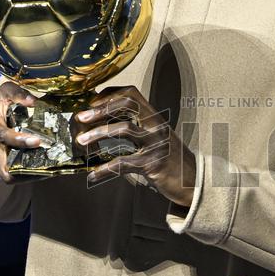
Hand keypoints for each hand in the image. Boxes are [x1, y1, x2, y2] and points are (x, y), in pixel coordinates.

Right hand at [0, 82, 43, 182]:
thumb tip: (34, 101)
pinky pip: (14, 177)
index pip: (3, 136)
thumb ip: (18, 93)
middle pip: (4, 167)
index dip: (19, 141)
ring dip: (30, 175)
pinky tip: (47, 171)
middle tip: (49, 165)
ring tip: (51, 170)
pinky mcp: (0, 167)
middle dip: (25, 169)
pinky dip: (29, 176)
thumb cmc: (0, 104)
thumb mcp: (6, 92)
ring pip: (10, 177)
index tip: (38, 140)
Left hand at [75, 86, 195, 207]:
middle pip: (127, 104)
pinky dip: (105, 169)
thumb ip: (136, 129)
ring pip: (125, 129)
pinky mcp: (154, 164)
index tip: (91, 102)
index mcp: (155, 117)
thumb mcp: (155, 138)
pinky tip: (92, 175)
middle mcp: (157, 125)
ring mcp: (157, 143)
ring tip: (81, 142)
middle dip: (100, 109)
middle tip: (80, 118)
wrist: (193, 182)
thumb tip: (101, 125)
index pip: (131, 93)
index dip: (109, 94)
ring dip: (98, 134)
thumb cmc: (169, 160)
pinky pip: (124, 163)